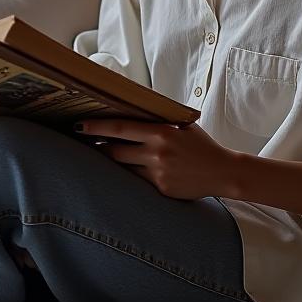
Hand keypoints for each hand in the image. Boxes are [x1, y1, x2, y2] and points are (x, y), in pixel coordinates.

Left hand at [76, 118, 237, 200]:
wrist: (222, 171)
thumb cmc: (200, 144)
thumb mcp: (181, 125)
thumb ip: (158, 120)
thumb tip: (130, 112)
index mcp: (161, 132)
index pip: (121, 128)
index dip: (97, 127)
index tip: (79, 125)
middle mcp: (157, 152)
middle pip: (115, 151)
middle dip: (96, 147)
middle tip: (80, 142)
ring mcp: (158, 172)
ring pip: (123, 167)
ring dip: (109, 162)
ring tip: (96, 155)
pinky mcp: (160, 188)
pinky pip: (136, 181)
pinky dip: (127, 174)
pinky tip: (119, 171)